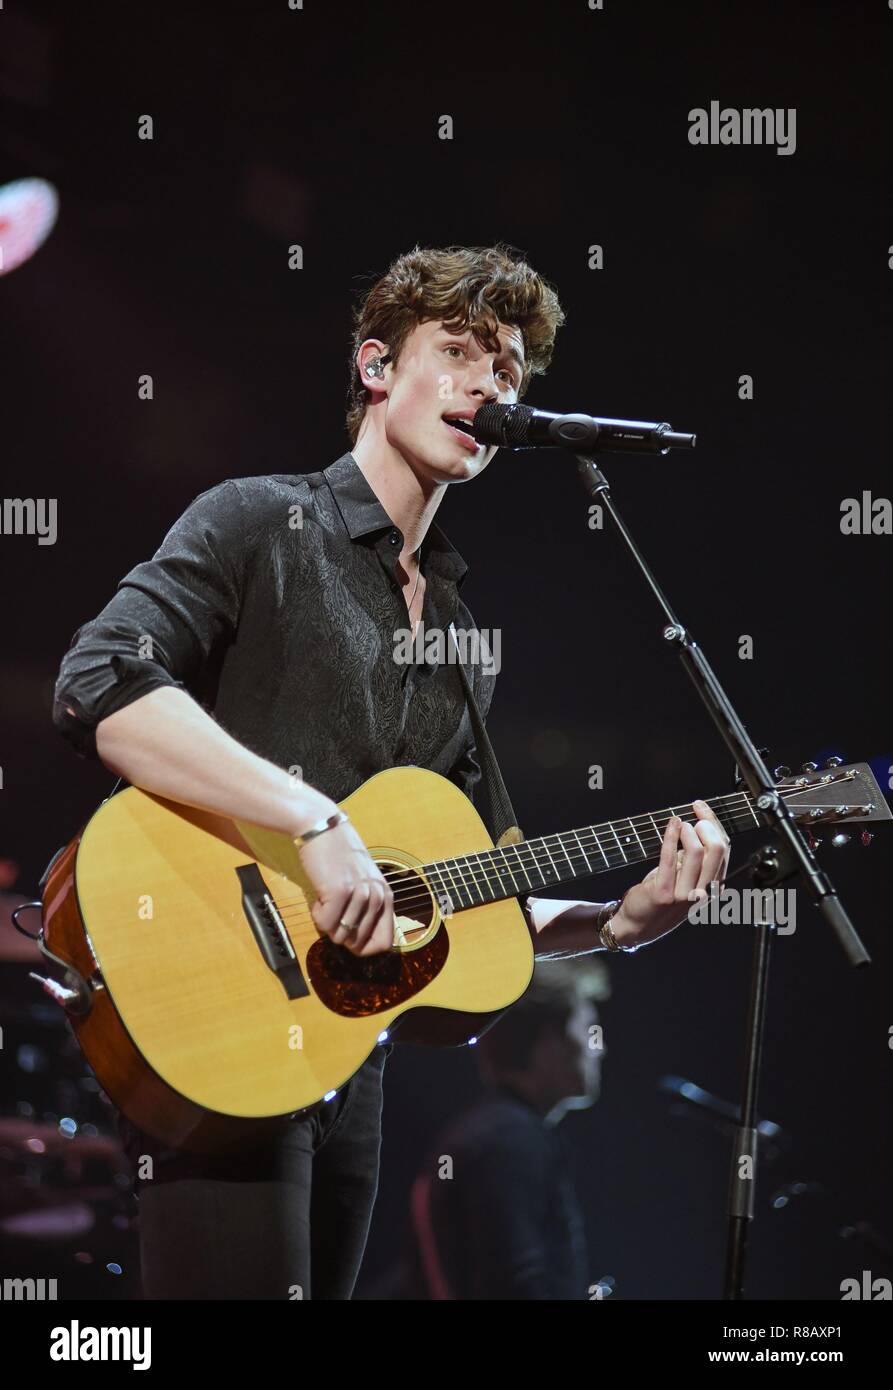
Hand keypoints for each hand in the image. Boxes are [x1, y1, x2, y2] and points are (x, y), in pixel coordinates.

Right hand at [295, 808, 395, 956]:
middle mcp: (377, 895)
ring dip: (327, 923)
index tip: (350, 935)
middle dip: (341, 934)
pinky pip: (325, 925)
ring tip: (325, 900)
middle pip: (359, 943)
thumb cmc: (337, 855)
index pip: (385, 942)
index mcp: (386, 895)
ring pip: (340, 936)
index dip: (364, 946)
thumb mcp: (363, 880)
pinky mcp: (339, 891)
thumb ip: (367, 907)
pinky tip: (319, 897)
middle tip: (332, 912)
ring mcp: (360, 893)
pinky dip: (317, 915)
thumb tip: (360, 944)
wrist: (321, 827)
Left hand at [609, 800, 730, 949]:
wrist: (638, 924)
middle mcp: (703, 892)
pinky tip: (672, 824)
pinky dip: (671, 836)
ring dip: (688, 832)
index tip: (702, 808)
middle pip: (717, 850)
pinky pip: (670, 858)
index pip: (724, 850)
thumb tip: (699, 824)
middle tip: (695, 813)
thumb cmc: (663, 896)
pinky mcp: (665, 893)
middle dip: (707, 824)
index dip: (715, 824)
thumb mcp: (685, 876)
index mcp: (713, 886)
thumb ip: (695, 858)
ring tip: (681, 824)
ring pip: (697, 853)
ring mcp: (685, 894)